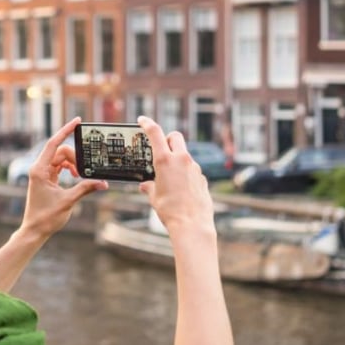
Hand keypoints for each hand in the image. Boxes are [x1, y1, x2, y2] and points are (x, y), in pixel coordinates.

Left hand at [21, 117, 107, 239]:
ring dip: (73, 164)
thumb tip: (103, 182)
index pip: (54, 143)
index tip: (77, 121)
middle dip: (75, 157)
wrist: (34, 230)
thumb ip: (85, 188)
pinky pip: (60, 166)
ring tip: (81, 176)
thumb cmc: (46, 217)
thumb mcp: (69, 201)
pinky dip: (70, 169)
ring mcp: (42, 173)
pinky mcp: (46, 179)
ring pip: (61, 159)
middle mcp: (39, 168)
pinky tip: (77, 177)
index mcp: (40, 170)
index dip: (66, 131)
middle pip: (60, 151)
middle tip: (84, 171)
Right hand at [136, 117, 214, 236]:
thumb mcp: (154, 197)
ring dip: (177, 159)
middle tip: (160, 150)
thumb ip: (149, 187)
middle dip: (167, 139)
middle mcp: (182, 160)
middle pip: (175, 136)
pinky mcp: (202, 178)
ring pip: (184, 154)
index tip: (142, 120)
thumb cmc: (170, 211)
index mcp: (165, 161)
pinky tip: (181, 189)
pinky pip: (192, 170)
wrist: (192, 225)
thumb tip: (145, 185)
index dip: (147, 123)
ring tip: (169, 178)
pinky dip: (185, 174)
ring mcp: (194, 168)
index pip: (155, 133)